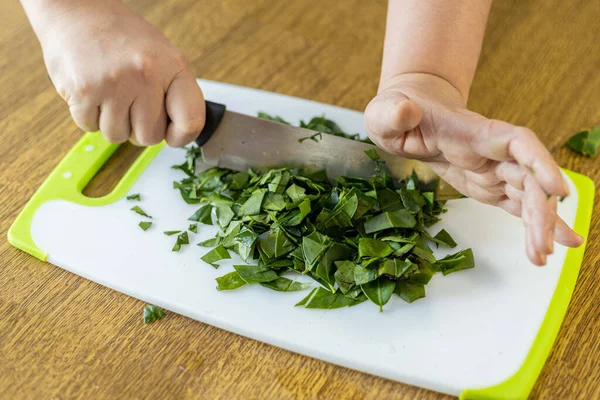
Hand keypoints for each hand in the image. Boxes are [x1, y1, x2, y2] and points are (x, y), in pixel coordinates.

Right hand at [38, 0, 203, 146]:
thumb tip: (178, 133)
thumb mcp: (162, 55)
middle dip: (138, 128)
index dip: (181, 137)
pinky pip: (90, 127)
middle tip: (129, 103)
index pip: (191, 121)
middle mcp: (147, 74)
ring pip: (118, 136)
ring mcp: (115, 83)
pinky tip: (92, 91)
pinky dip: (89, 116)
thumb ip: (173, 93)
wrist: (75, 10)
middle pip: (150, 137)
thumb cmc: (120, 35)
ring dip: (111, 122)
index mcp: (173, 65)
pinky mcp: (84, 91)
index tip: (172, 135)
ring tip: (109, 93)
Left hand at [365, 73, 583, 265]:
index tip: (557, 189)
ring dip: (537, 225)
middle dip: (538, 212)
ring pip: (525, 196)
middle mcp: (490, 151)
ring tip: (543, 257)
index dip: (539, 163)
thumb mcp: (384, 112)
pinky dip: (529, 225)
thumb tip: (405, 111)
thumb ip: (393, 113)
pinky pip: (514, 205)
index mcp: (470, 131)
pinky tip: (543, 247)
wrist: (408, 114)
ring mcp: (491, 169)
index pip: (516, 142)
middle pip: (526, 178)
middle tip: (542, 249)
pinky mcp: (486, 185)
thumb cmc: (397, 111)